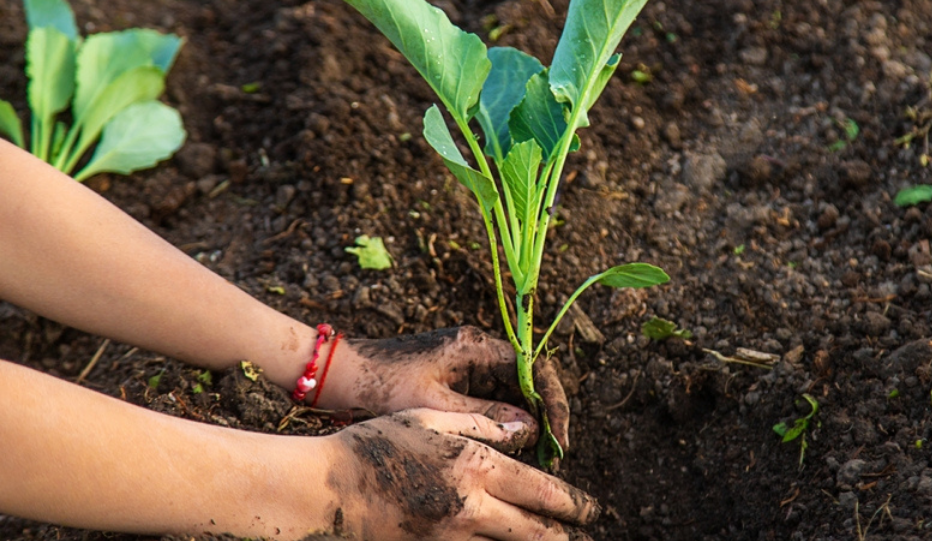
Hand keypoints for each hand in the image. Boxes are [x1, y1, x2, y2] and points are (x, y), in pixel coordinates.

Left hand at [324, 326, 572, 449]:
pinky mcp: (458, 378)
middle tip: (553, 454)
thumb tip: (531, 428)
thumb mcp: (435, 406)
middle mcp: (478, 350)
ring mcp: (469, 363)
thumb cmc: (383, 384)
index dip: (553, 405)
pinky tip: (511, 448)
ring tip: (537, 458)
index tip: (559, 437)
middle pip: (529, 381)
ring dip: (527, 423)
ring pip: (514, 393)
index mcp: (475, 346)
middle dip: (545, 417)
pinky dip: (506, 423)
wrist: (343, 373)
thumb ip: (484, 417)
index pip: (534, 370)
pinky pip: (494, 399)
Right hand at [325, 408, 597, 539]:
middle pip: (536, 533)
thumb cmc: (375, 443)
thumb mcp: (430, 418)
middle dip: (565, 536)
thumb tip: (526, 429)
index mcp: (474, 466)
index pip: (543, 491)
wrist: (323, 488)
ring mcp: (450, 536)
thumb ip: (482, 424)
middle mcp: (470, 506)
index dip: (575, 504)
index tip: (592, 510)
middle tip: (582, 535)